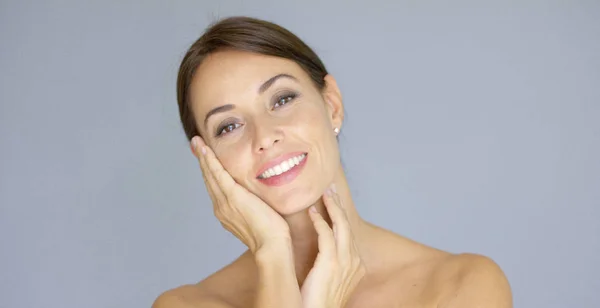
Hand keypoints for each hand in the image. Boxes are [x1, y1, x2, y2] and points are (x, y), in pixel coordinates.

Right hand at [191, 136, 290, 252]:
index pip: (216, 187)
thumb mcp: (259, 217)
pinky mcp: (233, 196)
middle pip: (209, 179)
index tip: (206, 158)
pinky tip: (205, 149)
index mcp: (226, 212)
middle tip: (196, 144)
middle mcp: (221, 207)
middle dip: (202, 161)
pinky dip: (210, 160)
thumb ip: (254, 206)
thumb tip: (259, 199)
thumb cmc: (271, 236)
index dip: (210, 171)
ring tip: (197, 142)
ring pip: (210, 174)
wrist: (270, 246)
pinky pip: (218, 173)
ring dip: (203, 156)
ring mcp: (224, 202)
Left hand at [300, 184, 365, 307]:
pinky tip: (312, 212)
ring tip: (323, 194)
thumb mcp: (330, 279)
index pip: (349, 233)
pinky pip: (326, 234)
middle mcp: (355, 261)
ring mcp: (345, 263)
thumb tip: (320, 251)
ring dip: (331, 207)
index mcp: (356, 265)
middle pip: (347, 225)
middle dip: (339, 205)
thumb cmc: (318, 301)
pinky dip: (320, 221)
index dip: (342, 215)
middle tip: (330, 189)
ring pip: (340, 225)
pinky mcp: (331, 263)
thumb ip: (330, 263)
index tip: (334, 201)